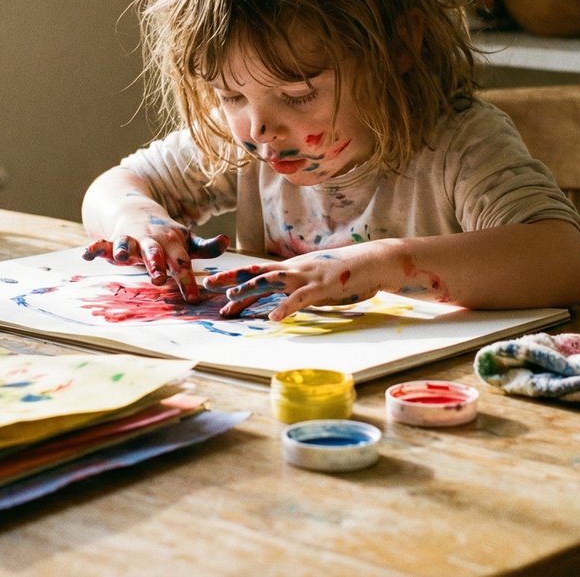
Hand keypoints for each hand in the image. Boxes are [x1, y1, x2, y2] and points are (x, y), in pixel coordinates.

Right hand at [83, 216, 227, 302]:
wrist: (138, 211)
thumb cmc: (167, 234)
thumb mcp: (186, 240)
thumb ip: (205, 246)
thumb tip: (227, 242)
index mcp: (172, 244)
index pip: (181, 264)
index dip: (187, 281)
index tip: (193, 298)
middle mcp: (151, 241)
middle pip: (154, 253)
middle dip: (155, 264)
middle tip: (158, 278)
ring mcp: (131, 239)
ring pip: (126, 244)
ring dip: (123, 249)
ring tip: (120, 257)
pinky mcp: (113, 240)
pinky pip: (102, 243)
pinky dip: (94, 247)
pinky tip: (86, 254)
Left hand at [201, 249, 379, 320]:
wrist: (372, 261)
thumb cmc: (345, 271)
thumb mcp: (316, 276)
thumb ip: (298, 284)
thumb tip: (284, 295)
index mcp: (292, 267)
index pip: (258, 272)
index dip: (235, 278)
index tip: (214, 285)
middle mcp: (294, 269)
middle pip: (256, 272)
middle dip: (231, 279)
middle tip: (207, 285)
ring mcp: (307, 277)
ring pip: (272, 281)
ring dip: (250, 290)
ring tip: (231, 300)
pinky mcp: (322, 287)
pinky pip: (300, 299)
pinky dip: (285, 308)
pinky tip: (273, 318)